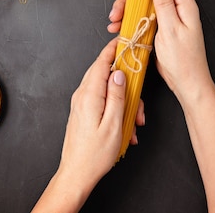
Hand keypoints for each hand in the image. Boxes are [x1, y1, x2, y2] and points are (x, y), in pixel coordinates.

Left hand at [58, 39, 126, 189]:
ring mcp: (81, 103)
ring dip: (124, 101)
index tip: (125, 40)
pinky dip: (116, 108)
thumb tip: (120, 73)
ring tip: (134, 123)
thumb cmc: (94, 155)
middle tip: (138, 103)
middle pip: (105, 73)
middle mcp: (82, 95)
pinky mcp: (82, 111)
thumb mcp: (114, 124)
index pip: (102, 62)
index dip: (114, 48)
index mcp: (89, 95)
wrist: (75, 174)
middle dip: (126, 82)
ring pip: (106, 88)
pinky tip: (125, 127)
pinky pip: (102, 100)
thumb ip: (117, 95)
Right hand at [109, 0, 212, 104]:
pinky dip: (129, 20)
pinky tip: (118, 27)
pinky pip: (143, 17)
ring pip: (144, 3)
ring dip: (126, 9)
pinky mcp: (161, 28)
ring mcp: (168, 18)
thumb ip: (164, 3)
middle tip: (117, 5)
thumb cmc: (184, 60)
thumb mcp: (171, 29)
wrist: (187, 83)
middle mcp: (177, 8)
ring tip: (114, 21)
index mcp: (184, 4)